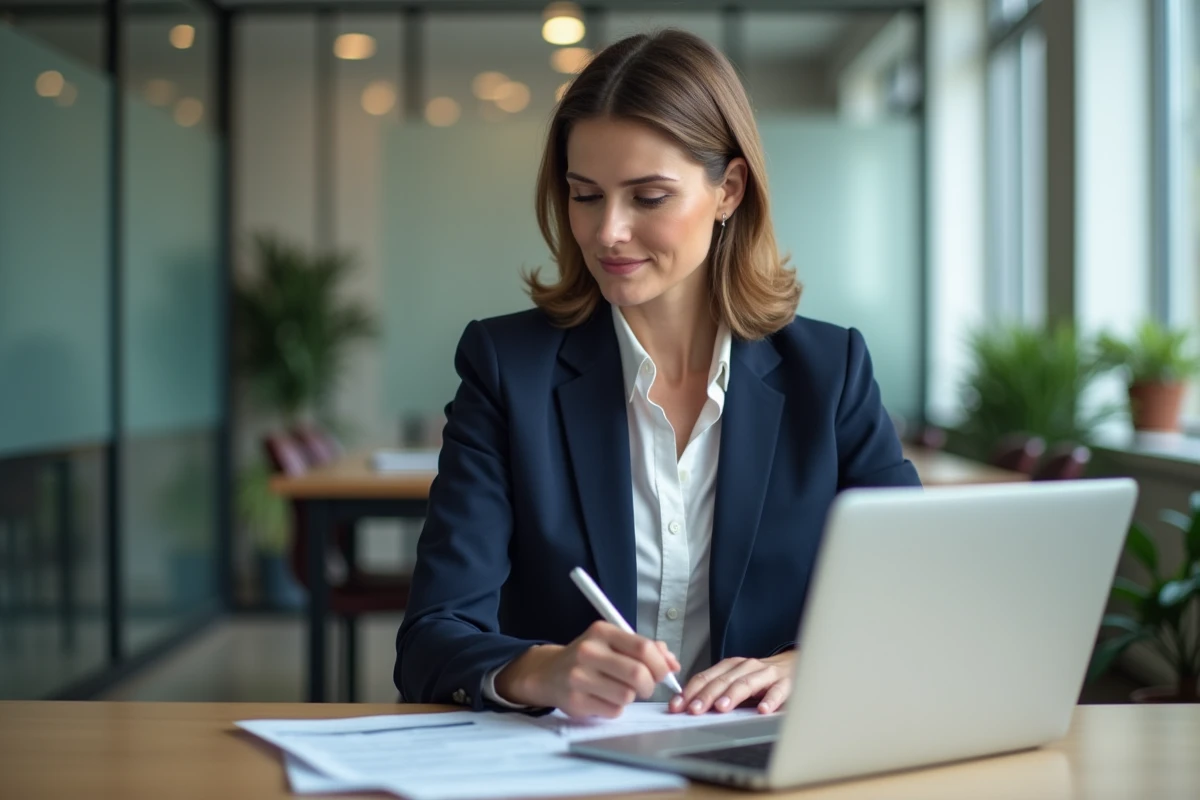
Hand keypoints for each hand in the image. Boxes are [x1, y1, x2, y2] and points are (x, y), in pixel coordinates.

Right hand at [494, 621, 680, 718]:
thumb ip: (645, 648)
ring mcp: (580, 677)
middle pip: (638, 674)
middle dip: (650, 685)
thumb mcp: (613, 642)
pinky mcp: (576, 701)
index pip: (643, 648)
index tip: (663, 672)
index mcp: (602, 631)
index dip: (660, 664)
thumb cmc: (589, 658)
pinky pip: (613, 711)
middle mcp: (588, 651)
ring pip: (627, 695)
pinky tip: (604, 699)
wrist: (549, 673)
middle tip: (646, 686)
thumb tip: (673, 663)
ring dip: (630, 697)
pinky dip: (616, 708)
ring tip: (619, 690)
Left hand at [668, 651, 794, 715]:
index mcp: (731, 666)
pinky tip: (762, 710)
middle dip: (706, 695)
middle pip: (722, 681)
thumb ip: (717, 691)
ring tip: (721, 708)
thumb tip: (690, 706)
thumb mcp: (737, 680)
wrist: (795, 665)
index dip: (689, 691)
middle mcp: (746, 667)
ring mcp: (766, 674)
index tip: (677, 706)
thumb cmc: (762, 678)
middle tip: (694, 710)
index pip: (705, 677)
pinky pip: (777, 691)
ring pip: (746, 683)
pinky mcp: (786, 683)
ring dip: (732, 695)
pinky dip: (770, 700)